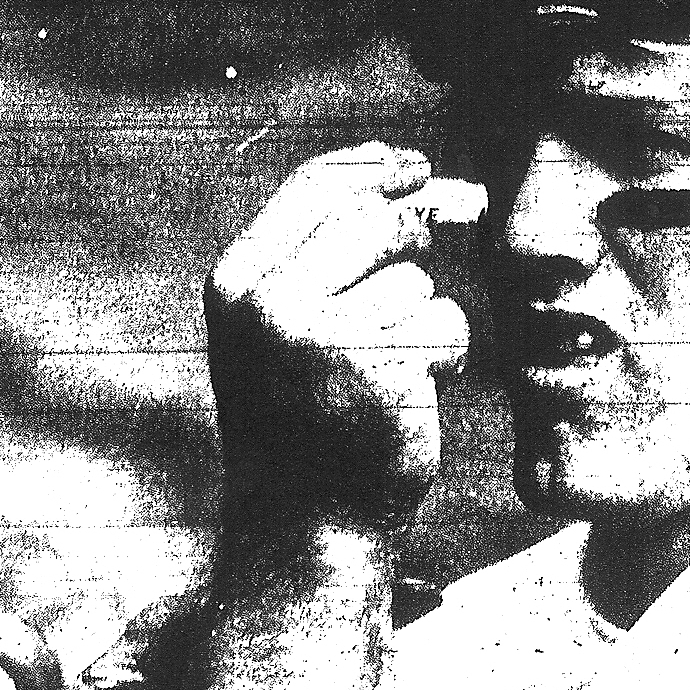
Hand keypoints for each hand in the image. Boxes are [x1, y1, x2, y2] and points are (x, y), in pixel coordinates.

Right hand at [206, 143, 478, 529]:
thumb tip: (424, 178)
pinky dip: (446, 359)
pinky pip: (445, 326)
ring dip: (425, 320)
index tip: (420, 167)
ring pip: (416, 281)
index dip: (376, 165)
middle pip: (375, 219)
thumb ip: (323, 254)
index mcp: (236, 283)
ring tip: (393, 372)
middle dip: (422, 225)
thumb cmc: (305, 420)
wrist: (306, 524)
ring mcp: (322, 335)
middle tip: (452, 235)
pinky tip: (412, 397)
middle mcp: (269, 303)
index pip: (314, 186)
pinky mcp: (380, 367)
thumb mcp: (284, 326)